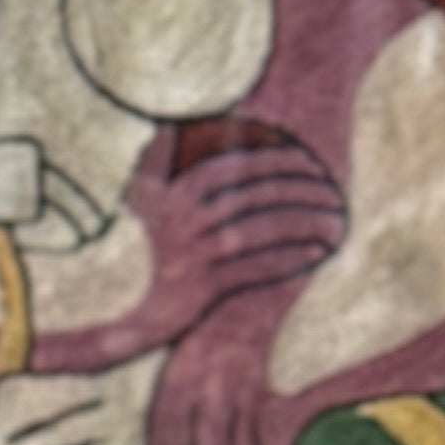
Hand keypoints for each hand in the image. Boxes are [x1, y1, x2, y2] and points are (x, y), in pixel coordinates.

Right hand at [98, 129, 349, 351]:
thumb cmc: (128, 259)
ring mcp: (194, 256)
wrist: (110, 318)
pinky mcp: (204, 291)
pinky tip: (316, 253)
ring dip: (304, 221)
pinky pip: (257, 268)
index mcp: (173, 197)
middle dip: (299, 188)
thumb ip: (155, 167)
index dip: (274, 159)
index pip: (234, 167)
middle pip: (255, 195)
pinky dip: (290, 258)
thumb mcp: (137, 207)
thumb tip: (169, 126)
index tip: (305, 159)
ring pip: (262, 229)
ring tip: (334, 218)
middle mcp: (184, 222)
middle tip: (331, 188)